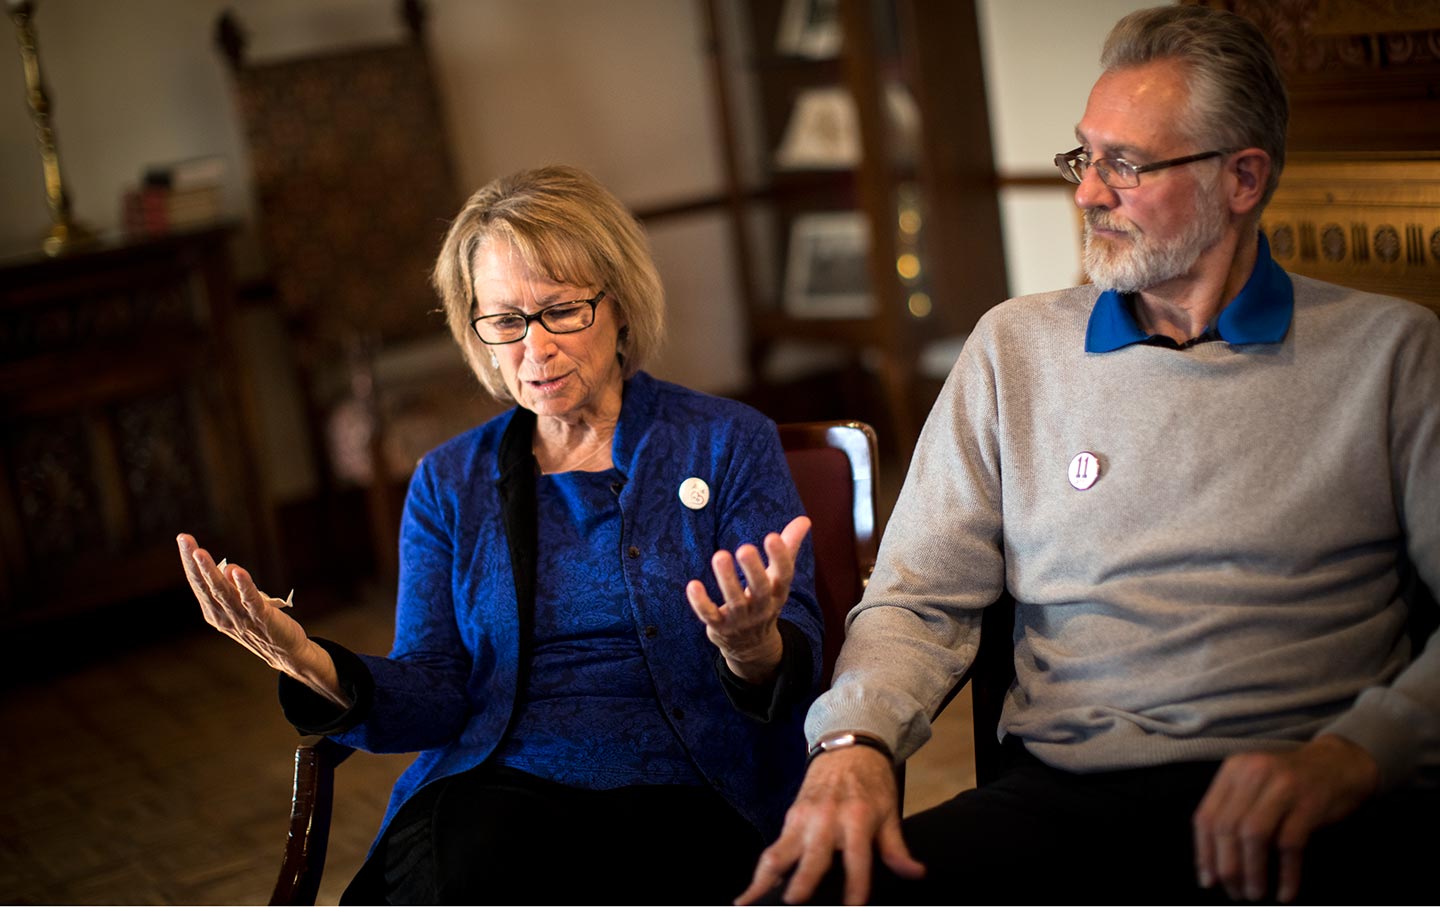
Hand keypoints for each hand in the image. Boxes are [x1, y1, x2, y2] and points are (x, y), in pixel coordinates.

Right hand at [176, 533, 348, 706]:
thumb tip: (228, 567)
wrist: (285, 652)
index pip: (198, 583)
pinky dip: (244, 585)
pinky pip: (251, 600)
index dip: (189, 562)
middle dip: (194, 562)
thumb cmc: (260, 624)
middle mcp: (223, 615)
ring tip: (201, 553)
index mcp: (214, 612)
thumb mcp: (241, 604)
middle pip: (205, 585)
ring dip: (211, 571)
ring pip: (223, 592)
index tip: (183, 539)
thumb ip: (233, 587)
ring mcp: (241, 618)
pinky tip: (237, 571)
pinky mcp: (262, 618)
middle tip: (184, 539)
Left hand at [686, 515, 810, 683]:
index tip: (773, 536)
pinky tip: (693, 585)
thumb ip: (789, 547)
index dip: (780, 557)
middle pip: (760, 589)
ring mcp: (741, 619)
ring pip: (734, 601)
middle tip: (745, 548)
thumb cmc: (765, 600)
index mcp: (778, 592)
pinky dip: (701, 603)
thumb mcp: (778, 578)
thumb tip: (804, 519)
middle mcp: (762, 607)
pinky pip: (710, 615)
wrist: (752, 647)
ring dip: (726, 580)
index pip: (784, 575)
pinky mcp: (720, 627)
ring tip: (720, 555)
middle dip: (753, 570)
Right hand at [736, 745, 923, 905]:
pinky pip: (773, 848)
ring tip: (752, 902)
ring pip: (779, 854)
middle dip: (801, 884)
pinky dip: (760, 871)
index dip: (856, 886)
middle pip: (811, 858)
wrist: (847, 747)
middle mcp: (826, 819)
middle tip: (794, 903)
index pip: (857, 859)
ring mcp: (803, 818)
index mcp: (856, 818)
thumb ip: (897, 848)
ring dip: (764, 879)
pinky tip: (750, 892)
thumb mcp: (889, 812)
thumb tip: (914, 874)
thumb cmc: (870, 783)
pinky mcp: (790, 818)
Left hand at [1192, 735, 1379, 902]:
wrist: (1340, 763)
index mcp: (1232, 771)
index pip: (1206, 817)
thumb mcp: (1254, 786)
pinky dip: (1287, 873)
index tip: (1208, 881)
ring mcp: (1282, 786)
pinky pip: (1290, 844)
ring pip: (1254, 836)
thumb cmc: (1290, 783)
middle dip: (1228, 868)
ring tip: (1255, 895)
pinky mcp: (1310, 802)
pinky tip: (1286, 892)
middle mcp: (1253, 774)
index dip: (1205, 853)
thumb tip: (1208, 867)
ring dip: (1253, 872)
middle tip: (1235, 893)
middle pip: (1228, 828)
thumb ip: (1230, 814)